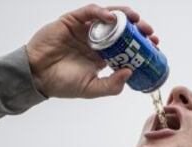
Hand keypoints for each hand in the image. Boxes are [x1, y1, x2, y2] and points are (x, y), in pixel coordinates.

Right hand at [26, 4, 158, 97]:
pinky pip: (89, 12)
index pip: (126, 47)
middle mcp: (96, 41)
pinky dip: (101, 12)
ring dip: (124, 16)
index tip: (154, 46)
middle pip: (121, 30)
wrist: (37, 77)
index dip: (140, 45)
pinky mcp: (72, 21)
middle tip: (149, 32)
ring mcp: (85, 30)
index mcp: (102, 56)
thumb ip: (111, 85)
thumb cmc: (63, 84)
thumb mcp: (92, 89)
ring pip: (108, 18)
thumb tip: (130, 72)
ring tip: (137, 19)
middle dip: (137, 29)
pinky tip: (112, 18)